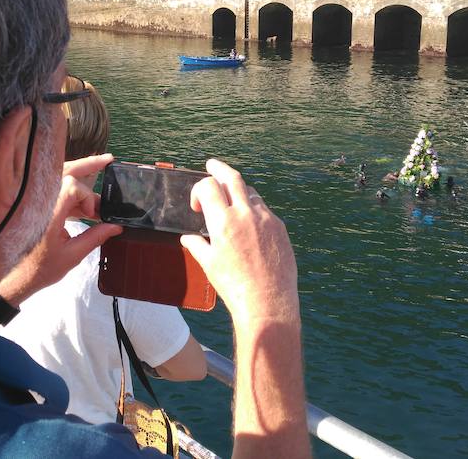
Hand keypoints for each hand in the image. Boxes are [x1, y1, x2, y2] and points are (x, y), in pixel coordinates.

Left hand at [0, 154, 120, 304]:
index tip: (94, 214)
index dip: (86, 196)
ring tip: (102, 171)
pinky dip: (73, 192)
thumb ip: (95, 237)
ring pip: (61, 178)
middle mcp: (42, 203)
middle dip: (88, 166)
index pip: (70, 186)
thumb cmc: (41, 269)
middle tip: (109, 160)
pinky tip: (87, 200)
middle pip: (66, 172)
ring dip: (82, 178)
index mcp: (48, 214)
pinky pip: (57, 190)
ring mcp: (39, 203)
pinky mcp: (39, 207)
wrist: (16, 278)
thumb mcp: (73, 255)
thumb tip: (116, 226)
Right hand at [181, 159, 298, 324]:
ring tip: (231, 199)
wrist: (267, 302)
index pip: (209, 186)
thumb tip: (188, 238)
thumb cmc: (234, 286)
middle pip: (232, 178)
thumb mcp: (209, 265)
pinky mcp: (280, 227)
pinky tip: (249, 223)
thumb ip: (197, 245)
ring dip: (238, 191)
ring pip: (250, 193)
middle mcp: (245, 214)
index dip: (199, 190)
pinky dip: (253, 209)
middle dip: (219, 168)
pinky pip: (265, 210)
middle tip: (212, 165)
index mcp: (223, 222)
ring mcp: (266, 219)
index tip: (197, 205)